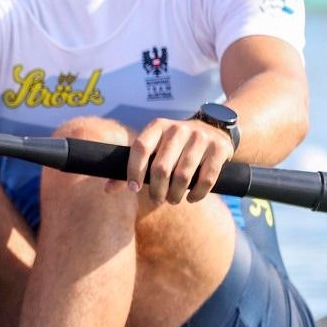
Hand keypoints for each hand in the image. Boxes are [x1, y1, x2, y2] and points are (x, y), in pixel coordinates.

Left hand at [120, 118, 234, 203]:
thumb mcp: (154, 147)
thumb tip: (108, 190)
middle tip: (157, 199)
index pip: (140, 148)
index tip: (133, 189)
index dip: (133, 170)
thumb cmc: (175, 146)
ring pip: (183, 175)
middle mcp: (178, 129)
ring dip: (175, 194)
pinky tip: (191, 198)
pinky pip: (206, 178)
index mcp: (158, 126)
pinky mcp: (219, 148)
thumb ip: (132, 167)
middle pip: (161, 167)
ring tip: (172, 200)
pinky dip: (197, 194)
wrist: (214, 129)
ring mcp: (200, 137)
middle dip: (156, 190)